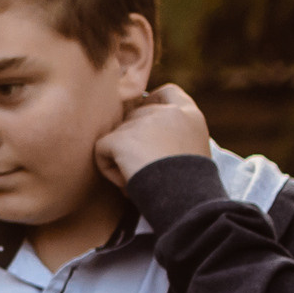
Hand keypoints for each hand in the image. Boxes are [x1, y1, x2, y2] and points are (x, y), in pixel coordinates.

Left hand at [94, 84, 210, 187]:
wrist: (185, 199)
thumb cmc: (189, 187)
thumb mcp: (192, 153)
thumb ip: (171, 136)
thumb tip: (139, 139)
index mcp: (190, 115)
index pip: (167, 93)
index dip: (151, 104)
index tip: (146, 127)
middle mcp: (167, 112)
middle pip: (133, 116)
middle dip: (132, 142)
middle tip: (147, 169)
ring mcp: (142, 122)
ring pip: (117, 136)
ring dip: (123, 159)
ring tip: (141, 178)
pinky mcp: (120, 137)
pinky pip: (101, 150)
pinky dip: (109, 170)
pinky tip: (128, 182)